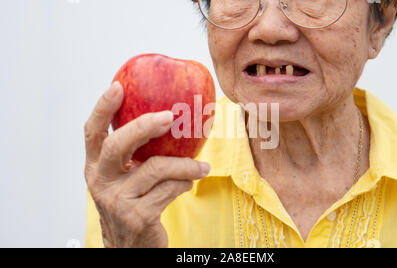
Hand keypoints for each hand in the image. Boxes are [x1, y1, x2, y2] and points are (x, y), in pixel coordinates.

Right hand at [83, 82, 209, 247]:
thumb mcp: (126, 180)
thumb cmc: (133, 205)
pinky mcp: (137, 216)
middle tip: (170, 116)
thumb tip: (170, 120)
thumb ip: (136, 156)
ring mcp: (117, 201)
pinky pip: (170, 189)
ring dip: (185, 165)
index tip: (118, 86)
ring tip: (202, 166)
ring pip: (156, 168)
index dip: (102, 108)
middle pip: (118, 144)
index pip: (92, 132)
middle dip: (145, 126)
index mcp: (96, 167)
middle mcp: (100, 182)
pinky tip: (190, 183)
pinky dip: (185, 183)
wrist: (130, 248)